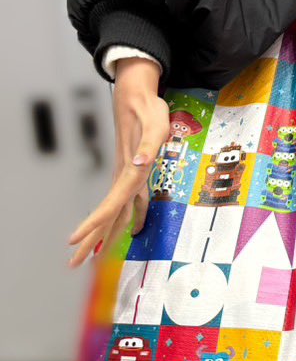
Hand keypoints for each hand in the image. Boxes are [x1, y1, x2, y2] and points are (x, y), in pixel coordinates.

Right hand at [67, 58, 168, 268]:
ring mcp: (128, 175)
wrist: (137, 95)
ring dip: (105, 234)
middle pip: (106, 215)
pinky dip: (128, 218)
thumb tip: (139, 164)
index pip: (109, 204)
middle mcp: (126, 177)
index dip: (94, 224)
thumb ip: (149, 146)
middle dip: (90, 241)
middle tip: (73, 264)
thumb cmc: (149, 110)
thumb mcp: (156, 125)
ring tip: (93, 256)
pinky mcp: (133, 171)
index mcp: (130, 171)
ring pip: (115, 211)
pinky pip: (128, 201)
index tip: (75, 240)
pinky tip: (133, 227)